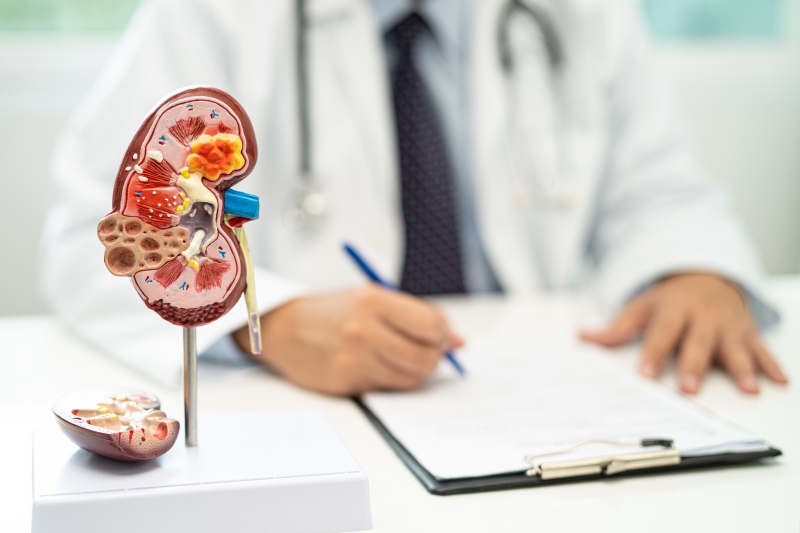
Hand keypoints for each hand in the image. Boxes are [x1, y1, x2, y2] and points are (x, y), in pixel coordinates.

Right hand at [233, 285, 463, 395]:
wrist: (287, 330)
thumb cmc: (336, 312)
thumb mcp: (374, 299)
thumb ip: (417, 317)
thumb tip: (459, 342)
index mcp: (374, 301)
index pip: (431, 325)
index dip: (443, 334)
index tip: (442, 337)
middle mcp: (364, 330)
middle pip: (426, 357)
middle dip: (434, 357)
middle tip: (426, 351)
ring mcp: (355, 359)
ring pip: (411, 377)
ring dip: (413, 371)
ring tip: (397, 356)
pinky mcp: (348, 382)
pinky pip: (389, 388)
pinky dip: (392, 380)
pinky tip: (377, 365)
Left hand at [580, 272, 787, 393]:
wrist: (707, 276)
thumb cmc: (670, 299)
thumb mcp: (641, 307)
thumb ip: (616, 327)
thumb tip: (581, 337)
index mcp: (674, 310)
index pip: (661, 334)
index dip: (653, 354)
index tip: (646, 375)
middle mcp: (702, 316)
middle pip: (698, 343)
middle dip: (694, 365)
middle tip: (689, 388)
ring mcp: (727, 324)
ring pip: (735, 347)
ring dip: (742, 368)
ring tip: (749, 388)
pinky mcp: (747, 331)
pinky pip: (761, 348)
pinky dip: (771, 364)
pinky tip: (777, 381)